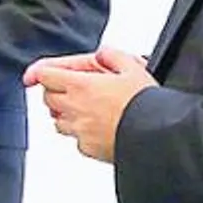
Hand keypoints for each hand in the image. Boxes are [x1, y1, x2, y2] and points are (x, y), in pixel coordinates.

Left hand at [25, 47, 154, 161]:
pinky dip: (81, 133)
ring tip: (88, 109)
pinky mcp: (87, 149)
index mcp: (81, 86)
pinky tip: (99, 127)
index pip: (45, 75)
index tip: (44, 74)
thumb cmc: (147, 104)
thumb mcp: (133, 67)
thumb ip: (112, 56)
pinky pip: (75, 139)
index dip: (44, 72)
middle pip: (48, 98)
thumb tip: (102, 54)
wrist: (158, 137)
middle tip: (74, 90)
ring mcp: (79, 131)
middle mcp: (74, 109)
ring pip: (57, 121)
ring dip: (66, 114)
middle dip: (56, 92)